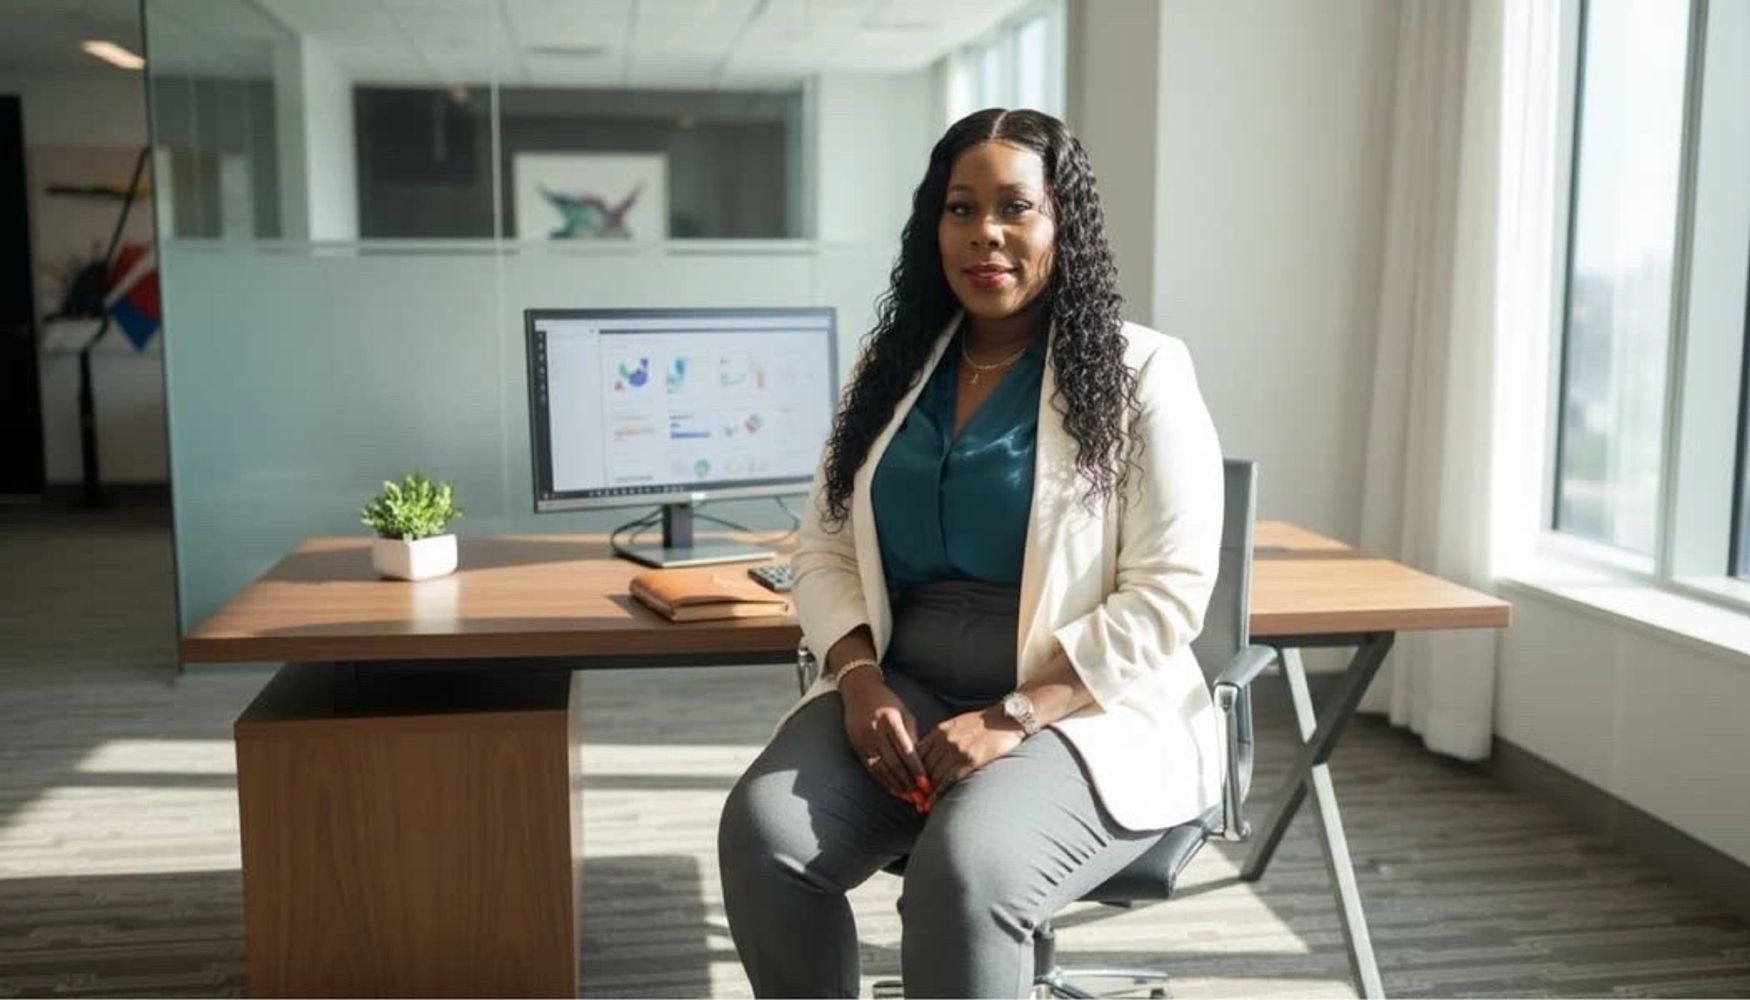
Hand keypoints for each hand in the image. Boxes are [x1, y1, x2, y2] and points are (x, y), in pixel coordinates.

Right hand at [838, 669, 929, 807]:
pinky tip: (894, 790)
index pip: (905, 749)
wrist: (858, 690)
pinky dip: (883, 781)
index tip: (926, 783)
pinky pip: (871, 768)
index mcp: (890, 719)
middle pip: (893, 762)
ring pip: (881, 769)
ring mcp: (863, 739)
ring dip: (896, 785)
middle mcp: (875, 730)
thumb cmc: (887, 702)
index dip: (916, 769)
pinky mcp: (856, 746)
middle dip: (908, 782)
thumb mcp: (904, 714)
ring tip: (909, 798)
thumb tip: (923, 763)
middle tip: (921, 797)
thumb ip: (912, 736)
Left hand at [917, 706, 1024, 792]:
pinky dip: (938, 793)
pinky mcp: (970, 760)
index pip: (917, 752)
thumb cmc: (983, 723)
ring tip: (919, 804)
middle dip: (915, 784)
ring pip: (934, 775)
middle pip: (923, 766)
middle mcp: (945, 740)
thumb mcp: (957, 725)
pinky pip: (949, 780)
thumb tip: (930, 753)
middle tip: (910, 798)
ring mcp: (957, 750)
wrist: (1006, 719)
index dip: (910, 769)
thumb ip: (942, 737)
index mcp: (940, 731)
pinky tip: (933, 802)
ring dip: (925, 792)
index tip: (907, 782)